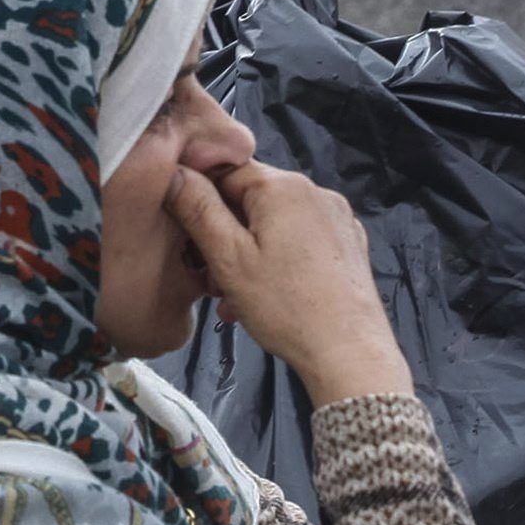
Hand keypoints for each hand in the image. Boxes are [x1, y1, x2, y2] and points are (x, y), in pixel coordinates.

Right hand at [166, 161, 412, 403]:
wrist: (350, 355)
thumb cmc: (289, 309)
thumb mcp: (228, 258)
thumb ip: (197, 208)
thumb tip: (175, 172)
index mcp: (284, 186)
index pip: (225, 169)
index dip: (200, 197)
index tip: (186, 230)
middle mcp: (316, 193)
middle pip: (251, 198)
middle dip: (224, 233)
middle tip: (209, 275)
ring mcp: (336, 219)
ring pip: (274, 223)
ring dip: (247, 252)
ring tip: (233, 295)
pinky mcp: (346, 245)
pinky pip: (299, 240)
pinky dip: (277, 260)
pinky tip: (264, 295)